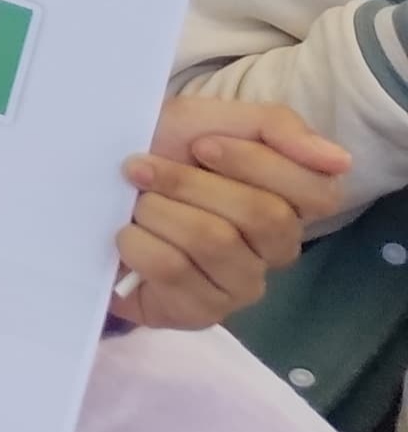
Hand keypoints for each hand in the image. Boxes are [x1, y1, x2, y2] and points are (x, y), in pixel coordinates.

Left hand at [110, 95, 352, 327]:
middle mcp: (277, 249)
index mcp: (291, 202)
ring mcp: (242, 285)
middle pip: (262, 215)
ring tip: (134, 203)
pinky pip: (173, 270)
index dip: (255, 163)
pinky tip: (126, 234)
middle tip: (141, 167)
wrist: (91, 190)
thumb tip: (339, 160)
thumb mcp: (209, 119)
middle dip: (189, 182)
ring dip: (157, 209)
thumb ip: (276, 127)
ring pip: (215, 241)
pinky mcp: (200, 312)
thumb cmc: (159, 153)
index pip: (317, 192)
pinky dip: (136, 240)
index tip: (200, 145)